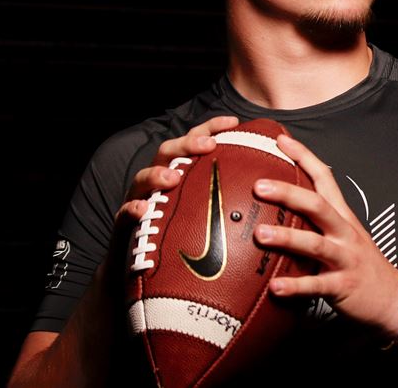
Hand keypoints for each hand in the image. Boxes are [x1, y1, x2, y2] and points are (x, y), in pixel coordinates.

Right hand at [99, 115, 241, 287]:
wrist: (142, 275)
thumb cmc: (181, 240)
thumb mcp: (208, 216)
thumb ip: (231, 200)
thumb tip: (273, 190)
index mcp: (180, 175)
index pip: (194, 144)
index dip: (212, 129)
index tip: (234, 122)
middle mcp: (159, 183)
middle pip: (168, 152)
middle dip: (187, 144)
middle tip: (208, 145)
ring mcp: (140, 200)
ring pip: (142, 179)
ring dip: (157, 174)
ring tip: (172, 177)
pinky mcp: (125, 226)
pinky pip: (125, 214)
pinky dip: (133, 210)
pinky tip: (143, 210)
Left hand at [251, 133, 397, 341]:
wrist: (392, 298)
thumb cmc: (360, 264)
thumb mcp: (343, 235)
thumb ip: (316, 221)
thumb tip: (279, 208)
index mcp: (342, 216)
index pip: (324, 178)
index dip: (304, 157)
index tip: (280, 139)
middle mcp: (344, 232)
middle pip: (317, 205)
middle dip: (288, 193)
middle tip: (258, 186)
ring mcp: (345, 258)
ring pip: (315, 244)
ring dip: (287, 238)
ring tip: (261, 235)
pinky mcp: (343, 286)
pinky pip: (317, 285)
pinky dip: (296, 286)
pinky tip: (275, 287)